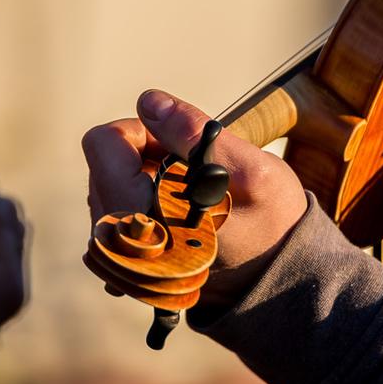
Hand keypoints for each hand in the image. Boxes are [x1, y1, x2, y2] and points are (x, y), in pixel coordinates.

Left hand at [81, 88, 308, 310]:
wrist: (278, 281)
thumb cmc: (272, 227)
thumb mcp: (250, 171)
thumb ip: (194, 133)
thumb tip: (148, 102)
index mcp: (141, 216)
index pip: (103, 143)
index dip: (142, 131)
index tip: (178, 145)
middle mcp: (120, 241)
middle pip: (104, 163)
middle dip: (147, 154)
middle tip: (193, 169)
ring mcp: (121, 254)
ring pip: (112, 185)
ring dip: (148, 176)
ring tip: (192, 192)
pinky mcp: (129, 261)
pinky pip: (122, 209)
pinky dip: (149, 199)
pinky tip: (183, 211)